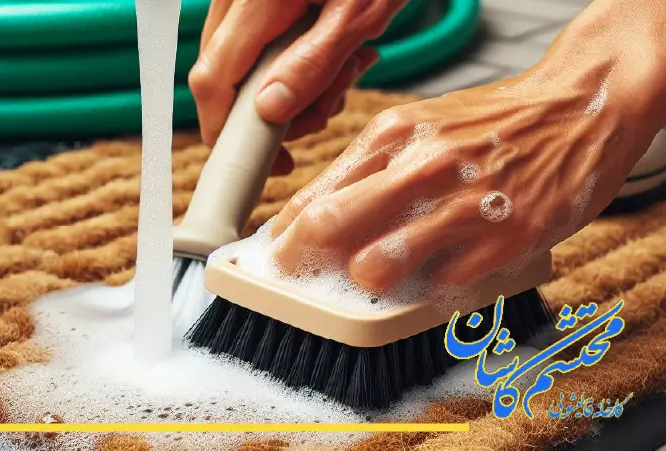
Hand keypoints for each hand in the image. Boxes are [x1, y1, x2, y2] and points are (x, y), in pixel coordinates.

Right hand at [189, 0, 406, 174]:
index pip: (214, 78)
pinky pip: (257, 43)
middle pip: (222, 74)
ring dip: (288, 86)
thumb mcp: (356, 14)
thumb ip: (312, 64)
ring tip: (345, 72)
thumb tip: (270, 111)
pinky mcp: (256, 2)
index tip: (259, 158)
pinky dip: (291, 61)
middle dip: (270, 109)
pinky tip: (335, 56)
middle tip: (323, 109)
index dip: (224, 128)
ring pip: (241, 63)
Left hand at [267, 65, 662, 291]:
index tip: (279, 255)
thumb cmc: (492, 122)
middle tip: (301, 280)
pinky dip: (429, 290)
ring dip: (366, 282)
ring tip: (377, 277)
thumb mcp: (420, 125)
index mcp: (391, 135)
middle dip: (301, 263)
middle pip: (328, 228)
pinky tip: (437, 275)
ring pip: (375, 267)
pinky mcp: (502, 241)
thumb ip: (370, 169)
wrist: (578, 106)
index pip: (314, 196)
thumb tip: (318, 213)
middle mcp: (419, 168)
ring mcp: (461, 206)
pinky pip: (438, 287)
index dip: (286, 236)